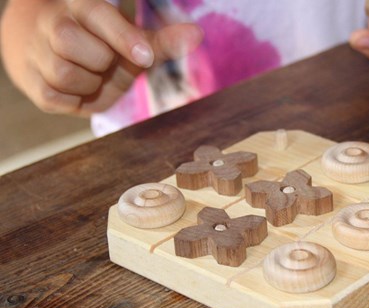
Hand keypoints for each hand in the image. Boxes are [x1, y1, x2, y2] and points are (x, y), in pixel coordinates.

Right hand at [0, 0, 201, 115]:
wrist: (44, 52)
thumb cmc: (98, 46)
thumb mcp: (129, 41)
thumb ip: (160, 41)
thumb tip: (197, 34)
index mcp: (81, 5)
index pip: (99, 15)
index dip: (123, 37)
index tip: (145, 58)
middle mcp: (52, 22)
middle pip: (78, 45)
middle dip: (102, 61)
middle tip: (104, 60)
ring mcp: (36, 51)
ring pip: (66, 74)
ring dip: (89, 83)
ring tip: (91, 74)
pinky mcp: (31, 83)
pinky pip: (56, 98)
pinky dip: (74, 99)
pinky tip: (77, 88)